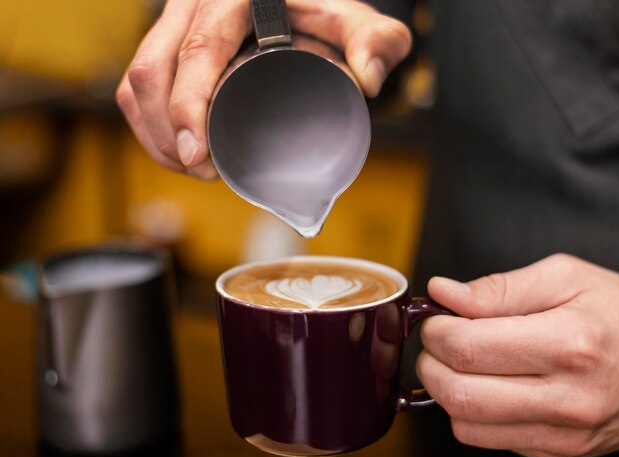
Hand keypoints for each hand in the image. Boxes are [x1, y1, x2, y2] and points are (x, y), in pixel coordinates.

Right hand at [116, 0, 411, 178]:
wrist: (303, 7)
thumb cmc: (328, 17)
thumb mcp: (358, 25)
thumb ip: (376, 43)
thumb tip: (367, 77)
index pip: (197, 51)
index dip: (188, 109)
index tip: (200, 157)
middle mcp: (196, 2)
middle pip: (153, 70)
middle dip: (168, 134)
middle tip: (203, 172)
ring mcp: (176, 21)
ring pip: (137, 80)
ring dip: (154, 133)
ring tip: (192, 168)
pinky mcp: (168, 41)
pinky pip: (137, 84)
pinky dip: (147, 123)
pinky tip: (172, 150)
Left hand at [417, 253, 618, 456]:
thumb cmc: (618, 313)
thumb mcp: (565, 278)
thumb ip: (497, 288)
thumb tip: (442, 293)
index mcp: (569, 345)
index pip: (467, 348)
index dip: (435, 331)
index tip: (437, 318)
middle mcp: (568, 399)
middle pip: (458, 394)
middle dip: (430, 362)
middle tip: (438, 340)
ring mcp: (564, 435)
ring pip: (465, 425)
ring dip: (445, 390)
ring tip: (461, 361)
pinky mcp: (559, 454)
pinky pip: (487, 439)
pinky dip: (472, 412)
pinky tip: (490, 384)